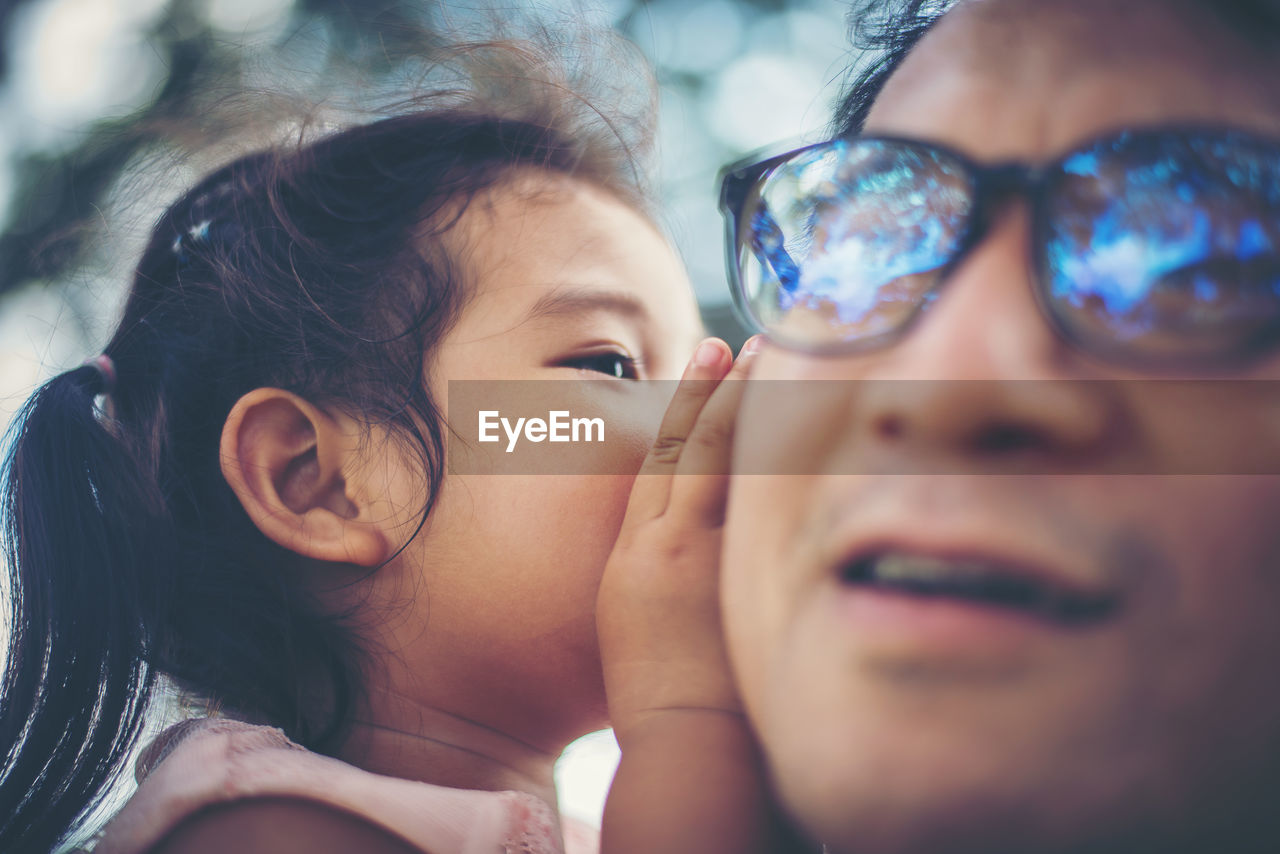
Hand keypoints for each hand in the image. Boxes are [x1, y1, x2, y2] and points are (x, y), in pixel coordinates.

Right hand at [597, 336, 759, 744]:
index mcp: (635, 551)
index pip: (657, 458)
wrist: (686, 740)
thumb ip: (662, 569)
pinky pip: (753, 495)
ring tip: (773, 360)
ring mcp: (703, 553)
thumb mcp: (637, 620)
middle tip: (742, 344)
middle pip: (686, 446)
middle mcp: (666, 541)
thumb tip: (690, 539)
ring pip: (721, 459)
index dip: (681, 405)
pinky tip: (795, 419)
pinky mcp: (737, 573)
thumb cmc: (663, 693)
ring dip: (747, 405)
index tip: (707, 361)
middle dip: (713, 390)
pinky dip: (769, 450)